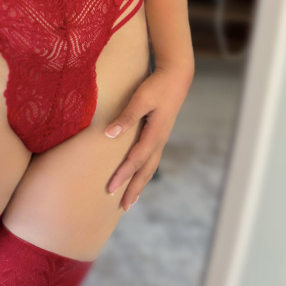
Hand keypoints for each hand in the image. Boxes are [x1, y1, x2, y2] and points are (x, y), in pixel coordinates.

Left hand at [103, 66, 192, 209]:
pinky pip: (150, 159)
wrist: (176, 77)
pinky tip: (137, 175)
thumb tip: (109, 135)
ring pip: (150, 167)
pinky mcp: (158, 135)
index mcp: (155, 134)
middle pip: (146, 171)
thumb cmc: (157, 86)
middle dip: (133, 188)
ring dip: (139, 184)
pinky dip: (143, 172)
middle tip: (121, 207)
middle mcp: (159, 141)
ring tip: (130, 200)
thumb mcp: (141, 99)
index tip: (110, 188)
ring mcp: (160, 139)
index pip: (136, 160)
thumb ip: (126, 117)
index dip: (123, 174)